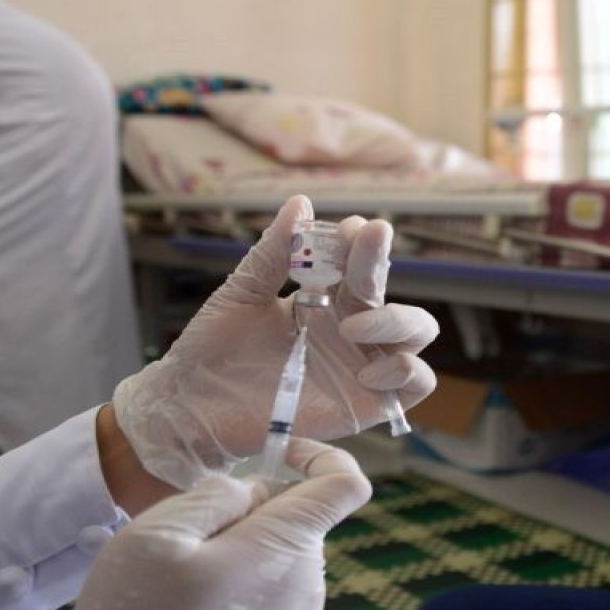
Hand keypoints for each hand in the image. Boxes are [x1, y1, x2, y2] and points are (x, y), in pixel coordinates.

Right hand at [49, 439, 370, 609]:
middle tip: (192, 535)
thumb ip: (215, 496)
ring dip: (244, 551)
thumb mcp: (156, 534)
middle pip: (300, 520)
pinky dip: (242, 588)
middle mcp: (308, 584)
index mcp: (288, 546)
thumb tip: (253, 490)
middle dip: (256, 511)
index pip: (344, 483)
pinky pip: (273, 595)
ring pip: (282, 557)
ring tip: (185, 580)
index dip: (319, 455)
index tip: (280, 450)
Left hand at [113, 195, 438, 487]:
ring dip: (397, 319)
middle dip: (380, 266)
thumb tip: (302, 203)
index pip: (362, 265)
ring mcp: (363, 367)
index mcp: (328, 301)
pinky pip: (417, 383)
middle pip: (395, 291)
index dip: (363, 244)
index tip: (350, 228)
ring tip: (350, 326)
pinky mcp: (367, 405)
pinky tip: (364, 370)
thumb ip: (274, 252)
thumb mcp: (242, 292)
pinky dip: (405, 369)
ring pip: (418, 333)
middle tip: (362, 247)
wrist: (191, 406)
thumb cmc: (213, 350)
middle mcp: (352, 330)